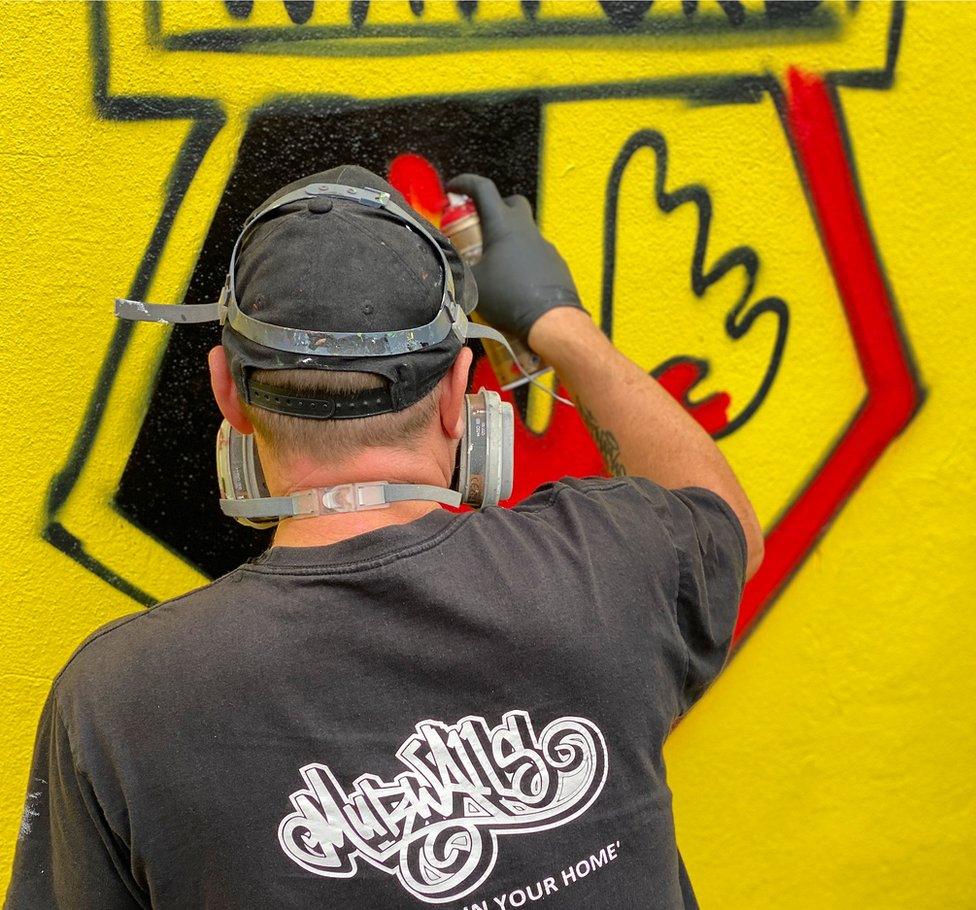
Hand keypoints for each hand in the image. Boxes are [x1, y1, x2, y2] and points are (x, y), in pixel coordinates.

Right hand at [446, 173, 583, 341]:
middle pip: (511, 202)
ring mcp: (544, 245)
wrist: (550, 320)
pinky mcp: (555, 262)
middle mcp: (526, 228)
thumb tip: (447, 260)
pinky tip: (514, 279)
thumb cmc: (508, 297)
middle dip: (493, 206)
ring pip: (524, 229)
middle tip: (479, 224)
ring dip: (507, 236)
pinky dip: (521, 257)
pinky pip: (535, 251)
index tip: (452, 189)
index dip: (465, 183)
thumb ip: (458, 266)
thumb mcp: (473, 283)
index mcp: (503, 225)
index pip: (483, 188)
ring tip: (494, 261)